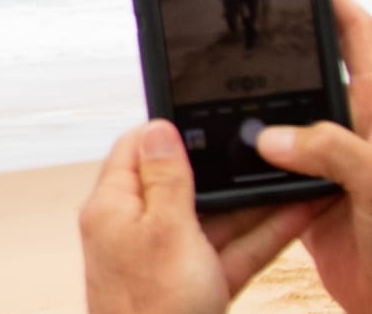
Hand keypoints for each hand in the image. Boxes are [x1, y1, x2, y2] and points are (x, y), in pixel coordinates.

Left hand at [79, 119, 318, 313]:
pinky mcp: (197, 287)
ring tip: (294, 176)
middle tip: (265, 149)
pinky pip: (231, 250)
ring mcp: (168, 260)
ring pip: (214, 218)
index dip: (171, 131)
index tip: (208, 116)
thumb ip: (166, 181)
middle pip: (182, 184)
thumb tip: (159, 129)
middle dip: (224, 169)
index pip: (135, 149)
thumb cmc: (152, 310)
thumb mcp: (165, 232)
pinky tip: (297, 214)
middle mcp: (137, 228)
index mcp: (114, 206)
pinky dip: (262, 234)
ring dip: (253, 201)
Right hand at [250, 0, 371, 310]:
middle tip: (236, 23)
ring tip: (216, 83)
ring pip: (286, 121)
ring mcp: (335, 165)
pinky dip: (248, 160)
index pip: (361, 42)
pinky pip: (272, 169)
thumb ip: (333, 150)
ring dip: (256, 109)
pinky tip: (225, 152)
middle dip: (277, 49)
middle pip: (313, 74)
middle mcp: (358, 133)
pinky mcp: (312, 199)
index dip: (334, 4)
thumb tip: (274, 136)